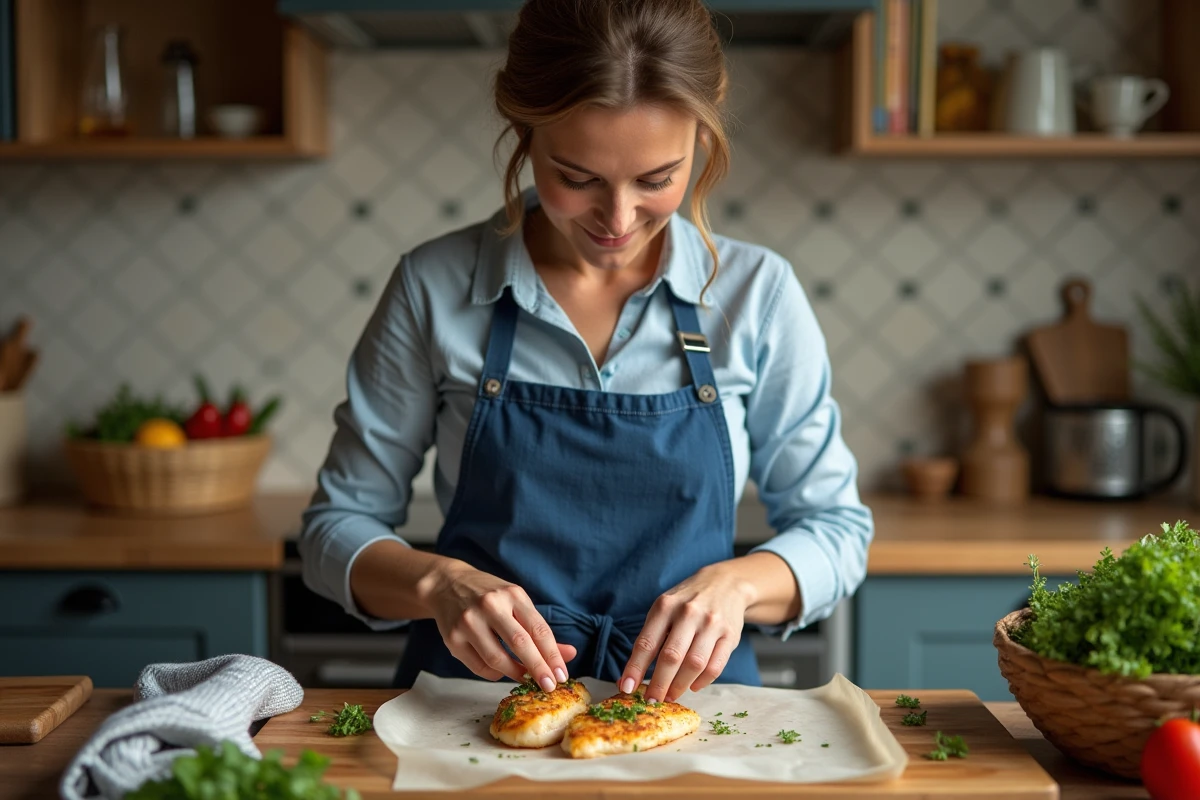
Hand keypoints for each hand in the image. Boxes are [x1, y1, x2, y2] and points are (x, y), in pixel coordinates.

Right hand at [421, 560, 576, 690]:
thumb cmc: (489, 596)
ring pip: (497, 659)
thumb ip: (539, 630)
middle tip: (549, 687)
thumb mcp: (516, 603)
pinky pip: (479, 666)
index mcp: (512, 594)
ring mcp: (469, 622)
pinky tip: (501, 670)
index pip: (538, 629)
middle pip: (520, 644)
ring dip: (515, 674)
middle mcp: (490, 606)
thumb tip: (569, 654)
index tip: (562, 676)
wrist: (447, 584)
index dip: (553, 656)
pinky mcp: (453, 638)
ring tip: (525, 678)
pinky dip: (494, 674)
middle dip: (538, 669)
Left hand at [620, 563, 755, 702]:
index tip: (627, 688)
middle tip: (651, 701)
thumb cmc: (686, 603)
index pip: (646, 642)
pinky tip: (692, 686)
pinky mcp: (731, 635)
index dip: (635, 668)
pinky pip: (716, 666)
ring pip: (694, 664)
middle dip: (659, 683)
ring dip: (680, 686)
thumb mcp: (664, 609)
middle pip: (671, 656)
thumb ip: (649, 639)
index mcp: (666, 606)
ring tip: (670, 696)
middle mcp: (689, 613)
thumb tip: (629, 678)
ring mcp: (712, 624)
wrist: (726, 584)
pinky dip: (702, 682)